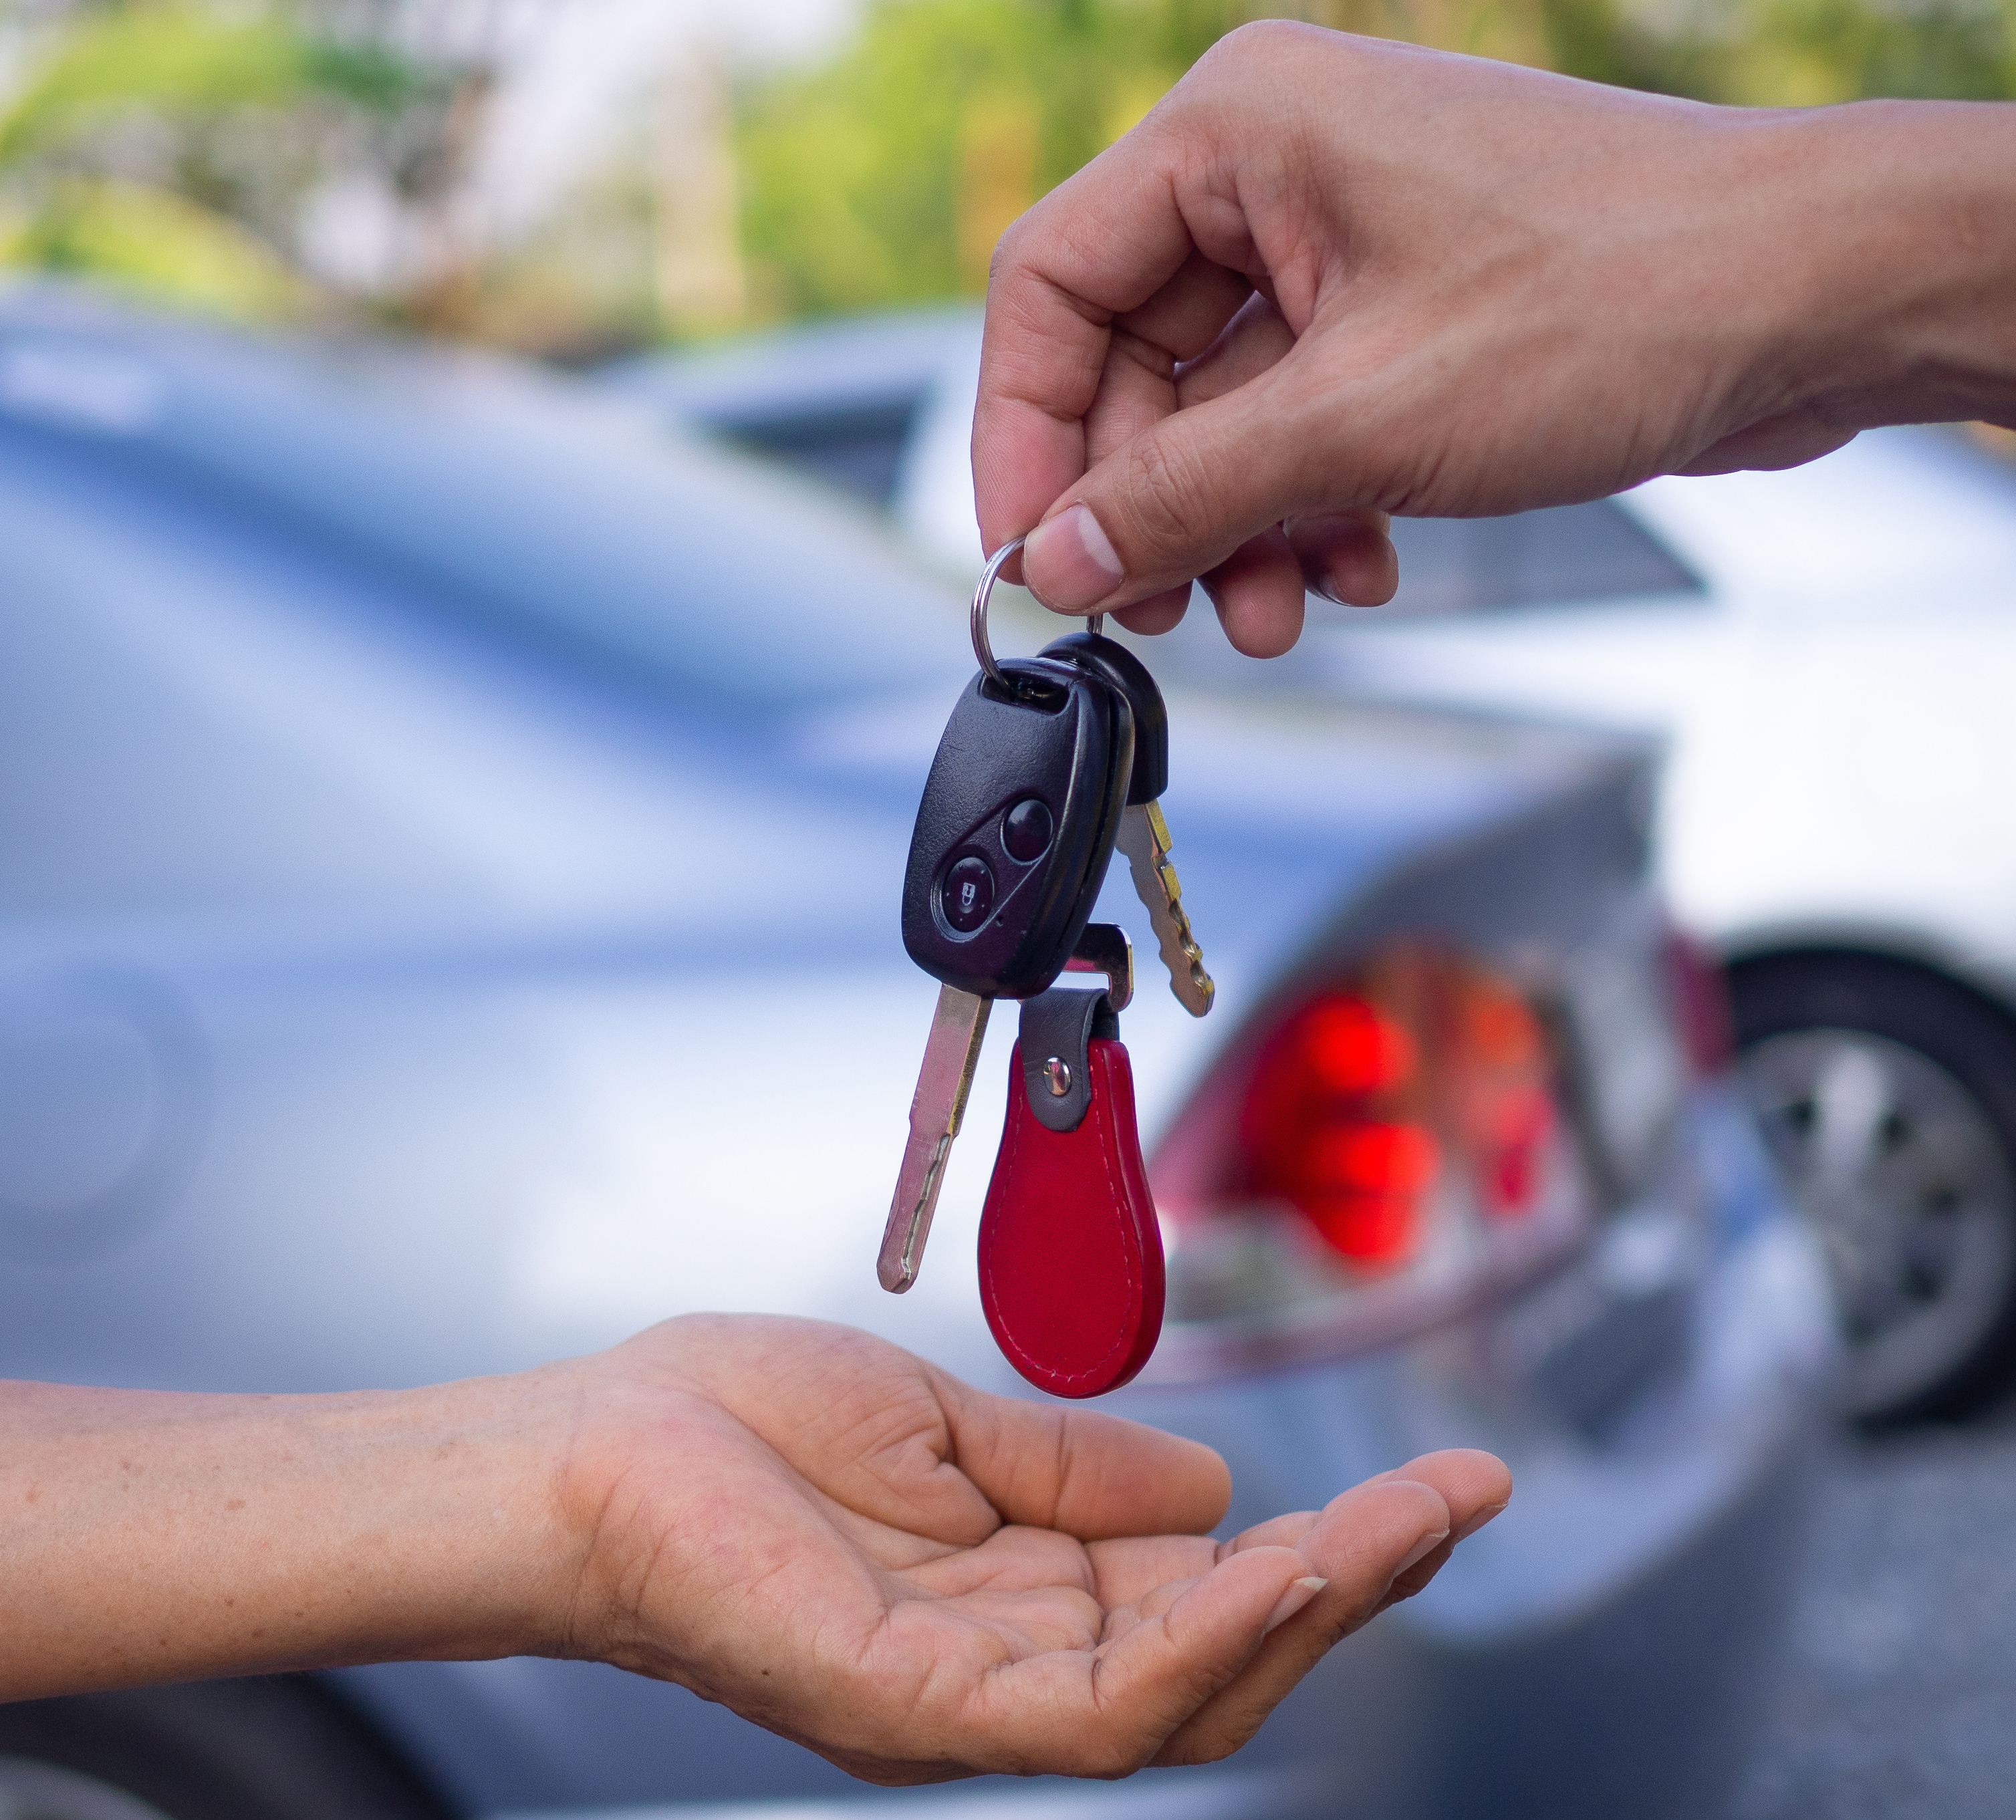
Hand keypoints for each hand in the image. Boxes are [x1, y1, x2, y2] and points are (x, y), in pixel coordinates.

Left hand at [557, 1314, 1509, 1783]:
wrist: (589, 1446)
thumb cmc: (734, 1427)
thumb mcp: (944, 1424)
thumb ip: (1073, 1468)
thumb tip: (1215, 1482)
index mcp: (1018, 1598)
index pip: (1204, 1594)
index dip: (1326, 1545)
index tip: (1429, 1481)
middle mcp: (1008, 1669)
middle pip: (1222, 1655)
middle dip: (1356, 1580)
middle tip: (1463, 1496)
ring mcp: (966, 1703)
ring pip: (1184, 1692)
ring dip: (1310, 1608)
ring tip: (1405, 1526)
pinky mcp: (915, 1710)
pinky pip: (1091, 1704)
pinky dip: (1199, 1641)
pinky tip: (1278, 1565)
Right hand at [974, 24, 2015, 654]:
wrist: (1813, 299)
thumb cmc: (1618, 298)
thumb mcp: (1359, 421)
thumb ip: (1184, 497)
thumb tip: (1057, 562)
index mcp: (1239, 133)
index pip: (1049, 286)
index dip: (1024, 438)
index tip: (1033, 558)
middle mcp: (1276, 175)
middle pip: (1133, 370)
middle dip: (1153, 511)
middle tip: (1166, 616)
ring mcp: (1342, 246)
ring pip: (1218, 418)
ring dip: (1236, 533)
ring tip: (1279, 613)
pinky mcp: (1398, 316)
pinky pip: (1298, 430)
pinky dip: (1308, 511)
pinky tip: (1357, 566)